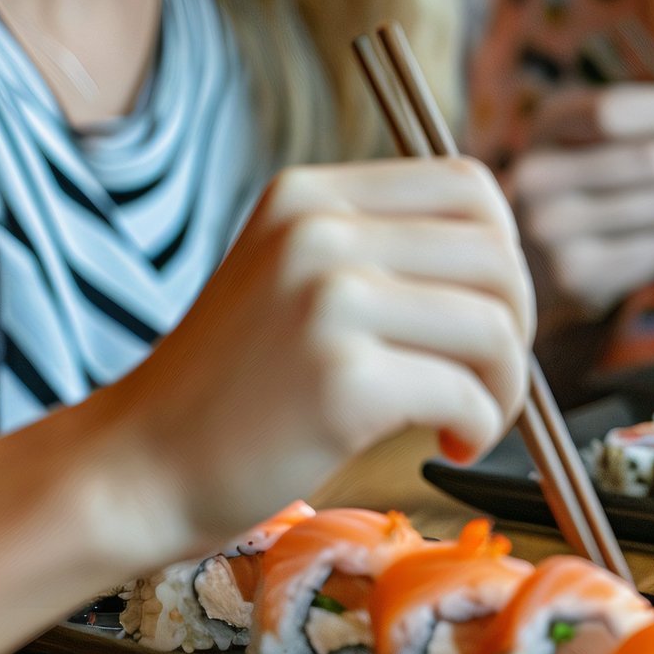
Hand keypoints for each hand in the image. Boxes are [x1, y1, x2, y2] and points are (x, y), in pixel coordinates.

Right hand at [106, 157, 535, 546]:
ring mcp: (327, 299)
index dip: (503, 256)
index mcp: (311, 195)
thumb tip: (504, 263)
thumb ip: (377, 252)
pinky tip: (446, 445)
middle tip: (485, 379)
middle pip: (496, 254)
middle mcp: (319, 230)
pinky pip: (468, 393)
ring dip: (504, 385)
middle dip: (516, 326)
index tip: (481, 316)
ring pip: (494, 323)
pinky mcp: (340, 377)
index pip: (471, 186)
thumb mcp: (292, 279)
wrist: (137, 467)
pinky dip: (481, 428)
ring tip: (466, 420)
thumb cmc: (232, 391)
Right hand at [509, 60, 653, 322]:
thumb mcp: (598, 126)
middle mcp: (537, 178)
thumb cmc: (581, 176)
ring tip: (644, 208)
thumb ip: (642, 95)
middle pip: (652, 161)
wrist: (529, 259)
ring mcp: (552, 233)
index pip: (614, 111)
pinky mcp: (577, 279)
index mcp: (545, 126)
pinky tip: (631, 240)